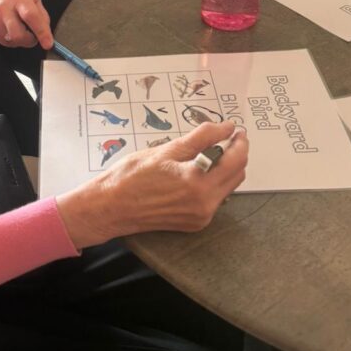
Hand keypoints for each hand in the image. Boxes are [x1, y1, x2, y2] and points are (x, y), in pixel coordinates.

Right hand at [0, 0, 53, 49]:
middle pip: (19, 35)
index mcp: (19, 0)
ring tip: (21, 29)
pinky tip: (12, 30)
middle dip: (30, 41)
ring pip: (12, 41)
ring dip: (21, 41)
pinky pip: (5, 43)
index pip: (31, 16)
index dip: (41, 32)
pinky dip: (13, 40)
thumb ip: (42, 15)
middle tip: (33, 35)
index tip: (48, 44)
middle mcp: (5, 9)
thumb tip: (46, 34)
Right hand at [55, 122, 247, 248]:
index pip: (235, 160)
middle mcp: (204, 204)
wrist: (110, 207)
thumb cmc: (131, 177)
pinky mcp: (195, 223)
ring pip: (228, 187)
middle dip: (236, 154)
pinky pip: (216, 199)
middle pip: (237, 174)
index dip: (240, 141)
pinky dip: (214, 183)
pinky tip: (199, 172)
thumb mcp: (166, 150)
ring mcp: (201, 217)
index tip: (237, 131)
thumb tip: (225, 127)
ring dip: (226, 169)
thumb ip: (201, 137)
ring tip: (212, 153)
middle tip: (227, 138)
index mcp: (197, 183)